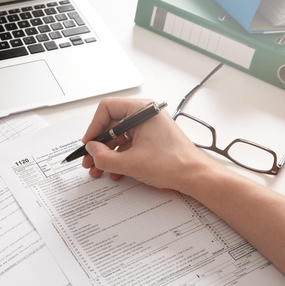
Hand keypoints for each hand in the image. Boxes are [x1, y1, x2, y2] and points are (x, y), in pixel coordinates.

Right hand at [81, 97, 210, 191]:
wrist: (195, 177)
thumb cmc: (174, 164)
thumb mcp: (131, 163)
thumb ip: (105, 157)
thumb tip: (91, 151)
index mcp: (142, 110)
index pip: (107, 108)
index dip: (94, 126)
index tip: (89, 143)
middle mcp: (144, 115)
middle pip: (111, 124)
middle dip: (99, 145)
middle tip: (90, 159)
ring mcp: (148, 127)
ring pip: (118, 137)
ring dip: (107, 154)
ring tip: (98, 169)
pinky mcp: (150, 139)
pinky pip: (128, 144)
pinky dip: (119, 157)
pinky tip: (114, 172)